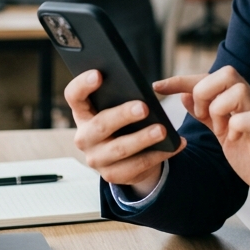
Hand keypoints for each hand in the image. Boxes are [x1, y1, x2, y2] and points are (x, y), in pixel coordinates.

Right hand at [67, 70, 186, 198]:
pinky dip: (158, 155)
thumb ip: (122, 96)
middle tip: (144, 107)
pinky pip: (137, 165)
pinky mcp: (112, 175)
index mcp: (83, 113)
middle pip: (100, 125)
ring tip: (163, 129)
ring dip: (143, 138)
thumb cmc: (123, 123)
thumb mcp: (118, 108)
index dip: (83, 85)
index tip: (99, 74)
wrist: (127, 158)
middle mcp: (84, 137)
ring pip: (120, 149)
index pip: (74, 96)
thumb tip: (139, 87)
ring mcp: (96, 158)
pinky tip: (175, 145)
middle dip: (123, 115)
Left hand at [155, 68, 249, 228]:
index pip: (209, 77)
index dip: (182, 80)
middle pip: (226, 73)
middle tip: (202, 117)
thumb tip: (184, 96)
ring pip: (238, 90)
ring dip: (219, 109)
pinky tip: (235, 140)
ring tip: (220, 130)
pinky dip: (236, 126)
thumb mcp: (224, 134)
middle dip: (204, 92)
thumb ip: (206, 115)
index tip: (157, 87)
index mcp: (240, 101)